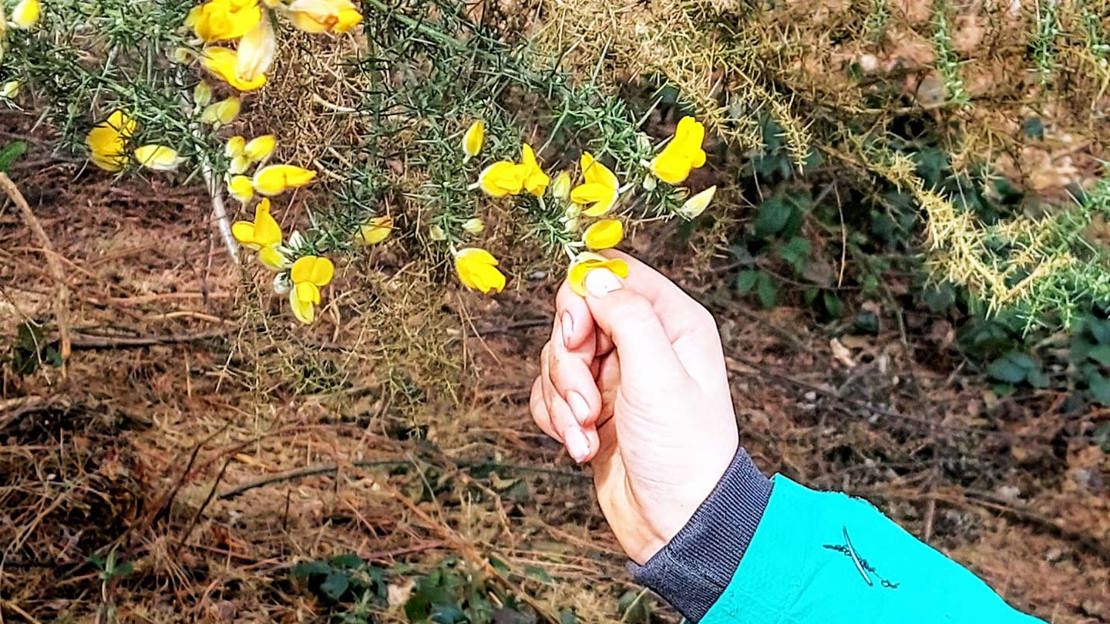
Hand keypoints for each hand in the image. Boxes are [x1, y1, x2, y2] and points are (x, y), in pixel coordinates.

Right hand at [530, 251, 738, 563]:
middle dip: (568, 362)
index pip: (612, 274)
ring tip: (589, 433)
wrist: (677, 522)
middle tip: (587, 401)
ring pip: (557, 358)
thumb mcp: (659, 373)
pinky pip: (550, 393)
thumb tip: (593, 274)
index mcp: (671, 321)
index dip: (582, 300)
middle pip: (575, 316)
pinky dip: (557, 419)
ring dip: (564, 399)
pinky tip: (582, 446)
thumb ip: (627, 314)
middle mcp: (642, 342)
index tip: (578, 337)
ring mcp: (615, 376)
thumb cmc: (684, 452)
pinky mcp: (592, 408)